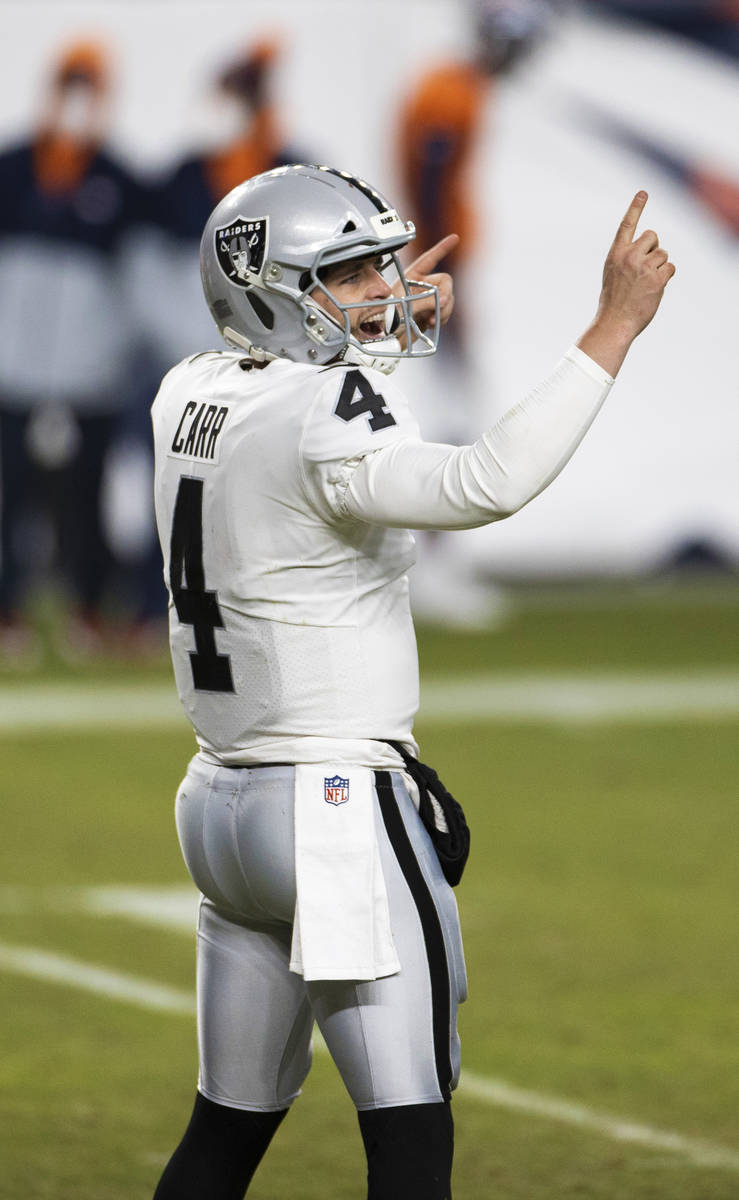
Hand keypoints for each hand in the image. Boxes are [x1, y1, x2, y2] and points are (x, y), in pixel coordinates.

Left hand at [395, 233, 458, 344]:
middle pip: (445, 282)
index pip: (428, 259)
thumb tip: (444, 300)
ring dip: (444, 310)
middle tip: (440, 306)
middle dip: (446, 295)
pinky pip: (445, 312)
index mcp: (410, 278)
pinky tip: (432, 325)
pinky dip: (442, 318)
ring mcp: (427, 301)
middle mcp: (420, 287)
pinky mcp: (430, 315)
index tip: (454, 238)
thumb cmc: (386, 321)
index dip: (442, 248)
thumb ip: (424, 301)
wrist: (386, 341)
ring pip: (448, 299)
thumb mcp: (403, 307)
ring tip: (431, 321)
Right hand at [578, 191, 675, 375]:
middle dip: (654, 248)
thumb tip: (650, 253)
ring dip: (659, 266)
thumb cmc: (613, 301)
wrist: (615, 322)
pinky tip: (654, 288)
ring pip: (663, 253)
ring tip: (647, 282)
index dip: (635, 208)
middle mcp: (629, 256)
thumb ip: (627, 259)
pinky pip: (670, 268)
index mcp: (615, 254)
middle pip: (653, 236)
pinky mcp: (656, 278)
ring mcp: (643, 266)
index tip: (643, 193)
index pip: (627, 225)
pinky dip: (665, 277)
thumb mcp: (613, 274)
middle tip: (647, 266)